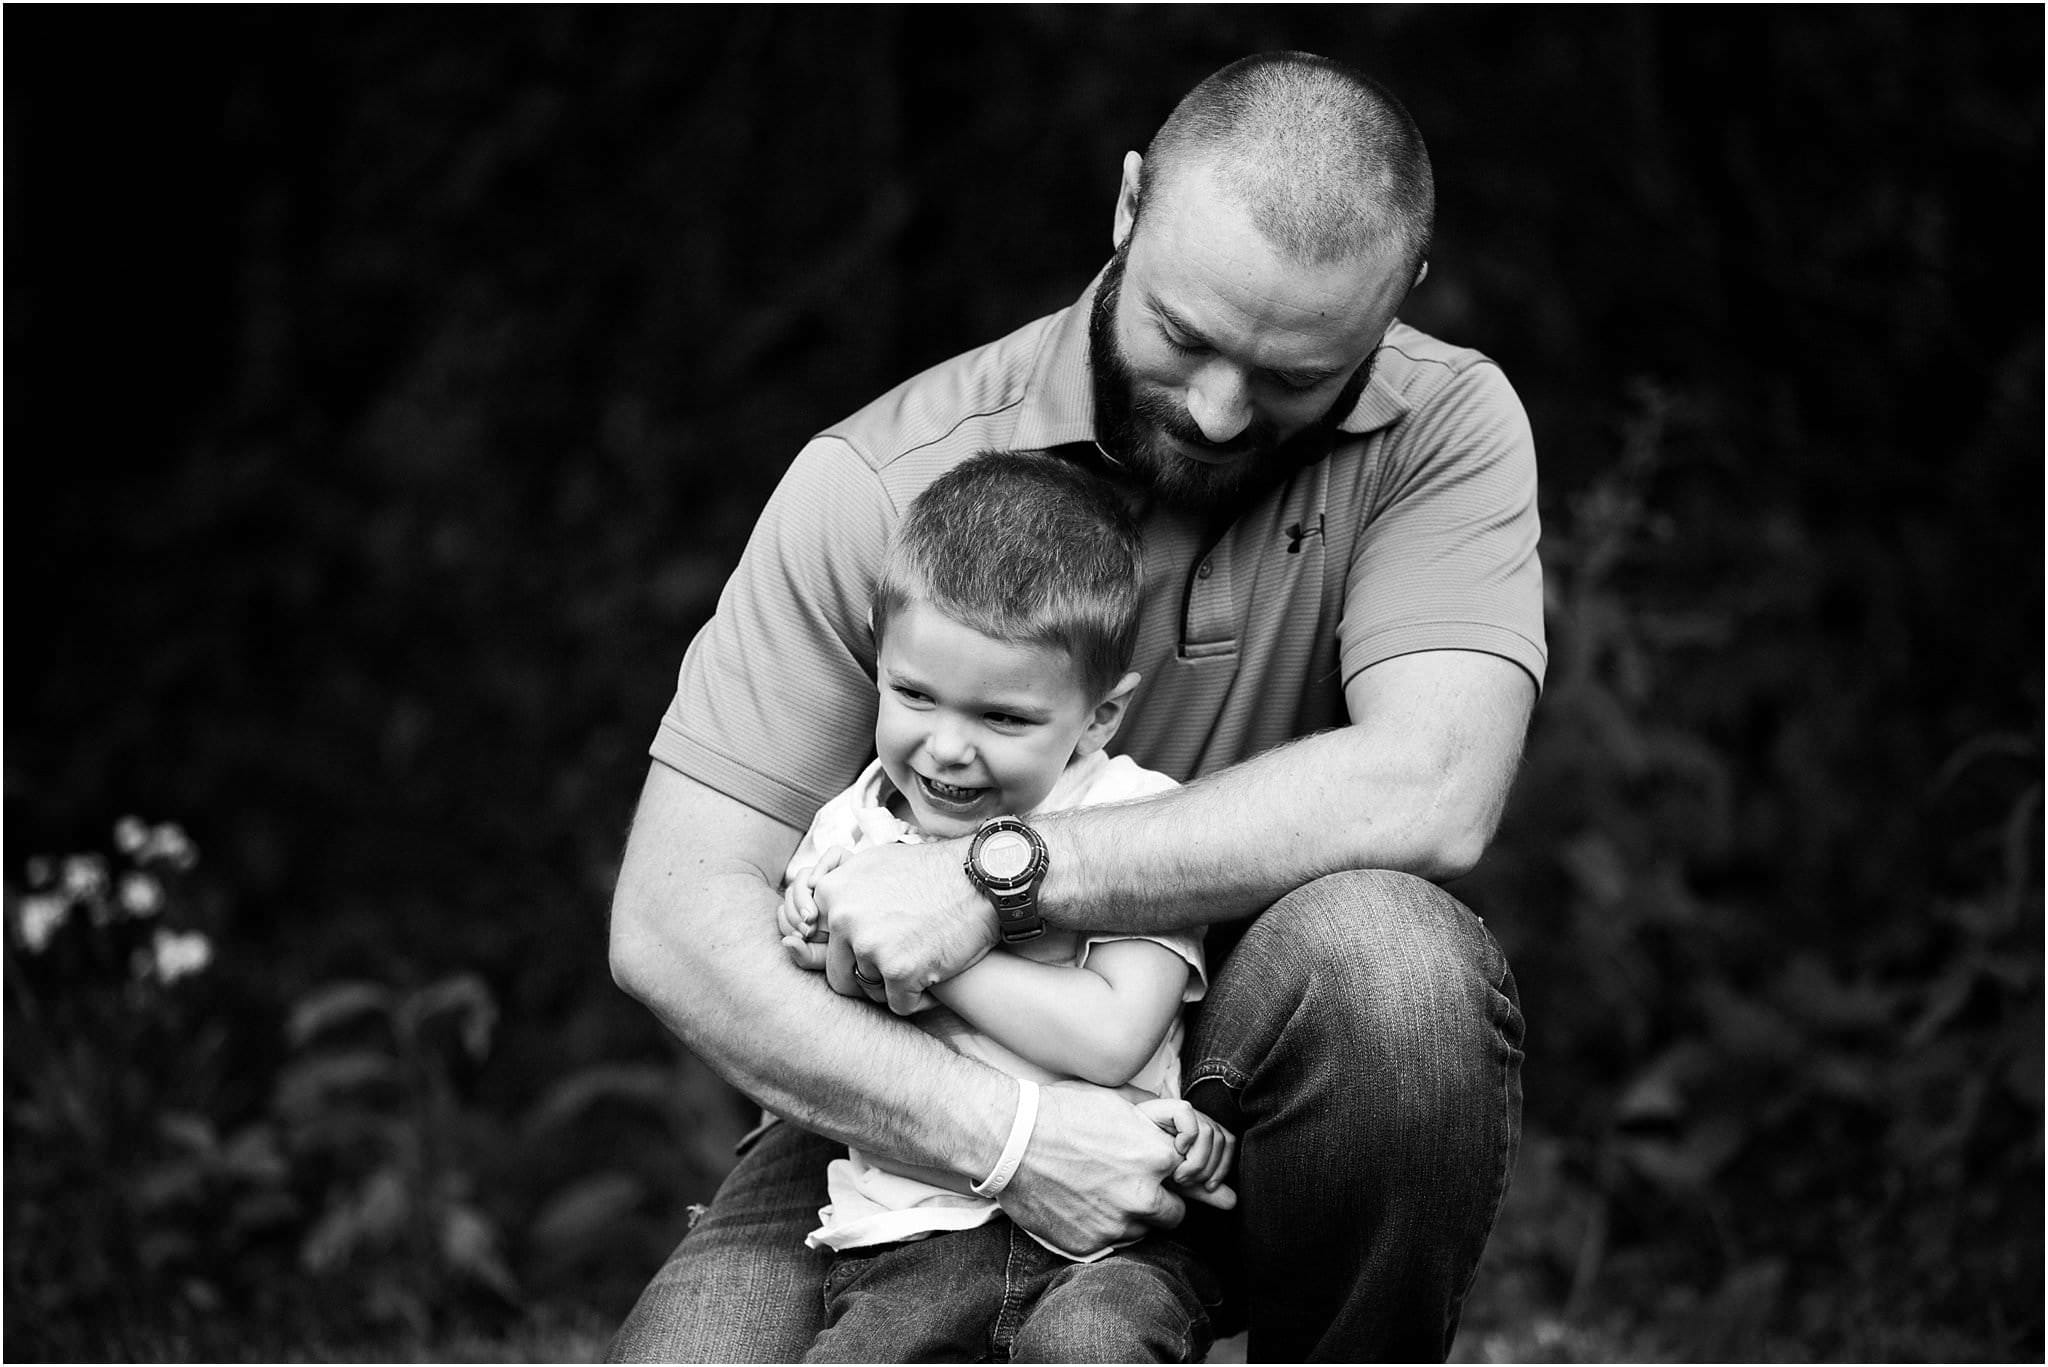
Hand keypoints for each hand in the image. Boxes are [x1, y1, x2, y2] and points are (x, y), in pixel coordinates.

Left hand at [777, 847, 849, 971]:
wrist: (891, 946)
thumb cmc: (859, 955)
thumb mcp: (828, 960)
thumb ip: (804, 955)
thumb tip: (785, 942)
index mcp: (812, 912)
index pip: (786, 909)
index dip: (787, 922)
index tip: (802, 936)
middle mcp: (821, 893)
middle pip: (793, 890)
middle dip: (793, 911)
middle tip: (807, 929)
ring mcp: (836, 877)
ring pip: (804, 875)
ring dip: (802, 896)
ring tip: (812, 916)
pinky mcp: (854, 864)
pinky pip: (833, 854)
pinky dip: (821, 866)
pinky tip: (817, 885)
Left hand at [814, 839, 996, 1014]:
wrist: (983, 877)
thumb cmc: (933, 870)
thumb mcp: (874, 862)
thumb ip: (841, 888)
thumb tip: (813, 907)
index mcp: (832, 892)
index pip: (817, 941)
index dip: (845, 951)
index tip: (869, 950)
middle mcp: (844, 918)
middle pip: (838, 973)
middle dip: (866, 976)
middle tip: (896, 965)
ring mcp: (870, 946)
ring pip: (868, 991)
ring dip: (892, 987)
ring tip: (917, 970)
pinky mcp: (899, 971)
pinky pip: (899, 1005)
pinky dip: (918, 1000)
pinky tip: (934, 981)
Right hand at [995, 1081, 1187, 1256]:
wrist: (1013, 1140)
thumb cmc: (1062, 1114)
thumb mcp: (1119, 1107)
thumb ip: (1155, 1131)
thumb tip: (1176, 1141)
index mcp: (1157, 1158)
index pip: (1189, 1179)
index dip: (1171, 1176)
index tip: (1156, 1173)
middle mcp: (1143, 1197)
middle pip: (1173, 1215)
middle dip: (1159, 1204)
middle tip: (1132, 1189)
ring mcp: (1116, 1225)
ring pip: (1141, 1232)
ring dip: (1129, 1219)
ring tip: (1099, 1195)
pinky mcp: (1090, 1245)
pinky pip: (1109, 1244)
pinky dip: (1099, 1230)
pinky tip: (1079, 1207)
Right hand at [1136, 1097, 1237, 1210]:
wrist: (1112, 1156)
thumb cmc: (1141, 1171)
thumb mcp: (1176, 1184)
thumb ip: (1201, 1190)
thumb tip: (1232, 1201)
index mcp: (1197, 1132)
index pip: (1227, 1141)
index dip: (1222, 1167)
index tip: (1208, 1187)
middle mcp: (1190, 1117)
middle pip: (1221, 1137)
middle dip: (1207, 1167)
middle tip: (1186, 1181)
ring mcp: (1176, 1110)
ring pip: (1208, 1130)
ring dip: (1196, 1159)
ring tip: (1176, 1173)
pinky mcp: (1161, 1104)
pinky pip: (1187, 1114)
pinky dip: (1185, 1136)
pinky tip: (1172, 1149)